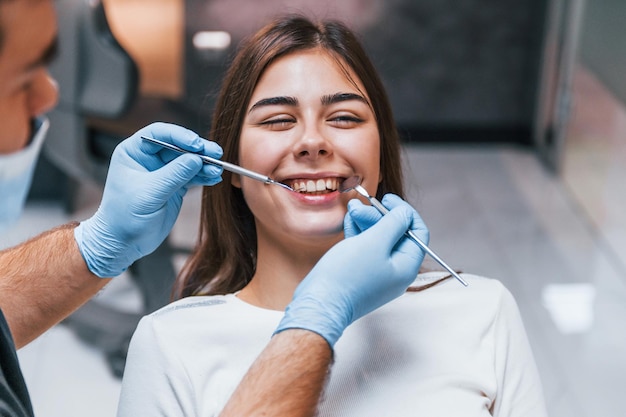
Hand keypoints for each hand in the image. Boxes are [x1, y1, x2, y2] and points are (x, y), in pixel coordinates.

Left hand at [74, 122, 222, 276]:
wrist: (124, 243)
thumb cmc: (125, 217)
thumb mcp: (149, 193)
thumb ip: (174, 175)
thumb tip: (197, 159)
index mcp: (134, 152)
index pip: (159, 134)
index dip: (179, 136)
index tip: (195, 145)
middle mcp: (149, 158)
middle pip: (178, 145)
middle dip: (198, 149)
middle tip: (215, 154)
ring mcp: (164, 172)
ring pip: (188, 160)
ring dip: (204, 164)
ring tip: (218, 169)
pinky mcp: (175, 186)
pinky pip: (193, 176)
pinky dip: (204, 176)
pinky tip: (214, 178)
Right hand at [275, 194, 428, 346]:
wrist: (319, 303)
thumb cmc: (347, 276)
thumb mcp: (375, 242)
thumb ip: (394, 224)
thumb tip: (405, 213)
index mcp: (406, 266)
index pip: (417, 233)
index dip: (405, 212)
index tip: (387, 200)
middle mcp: (395, 272)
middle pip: (396, 235)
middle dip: (379, 216)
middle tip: (362, 205)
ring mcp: (377, 274)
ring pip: (378, 240)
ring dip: (367, 222)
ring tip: (352, 209)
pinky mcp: (361, 275)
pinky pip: (365, 249)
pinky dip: (359, 234)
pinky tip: (350, 222)